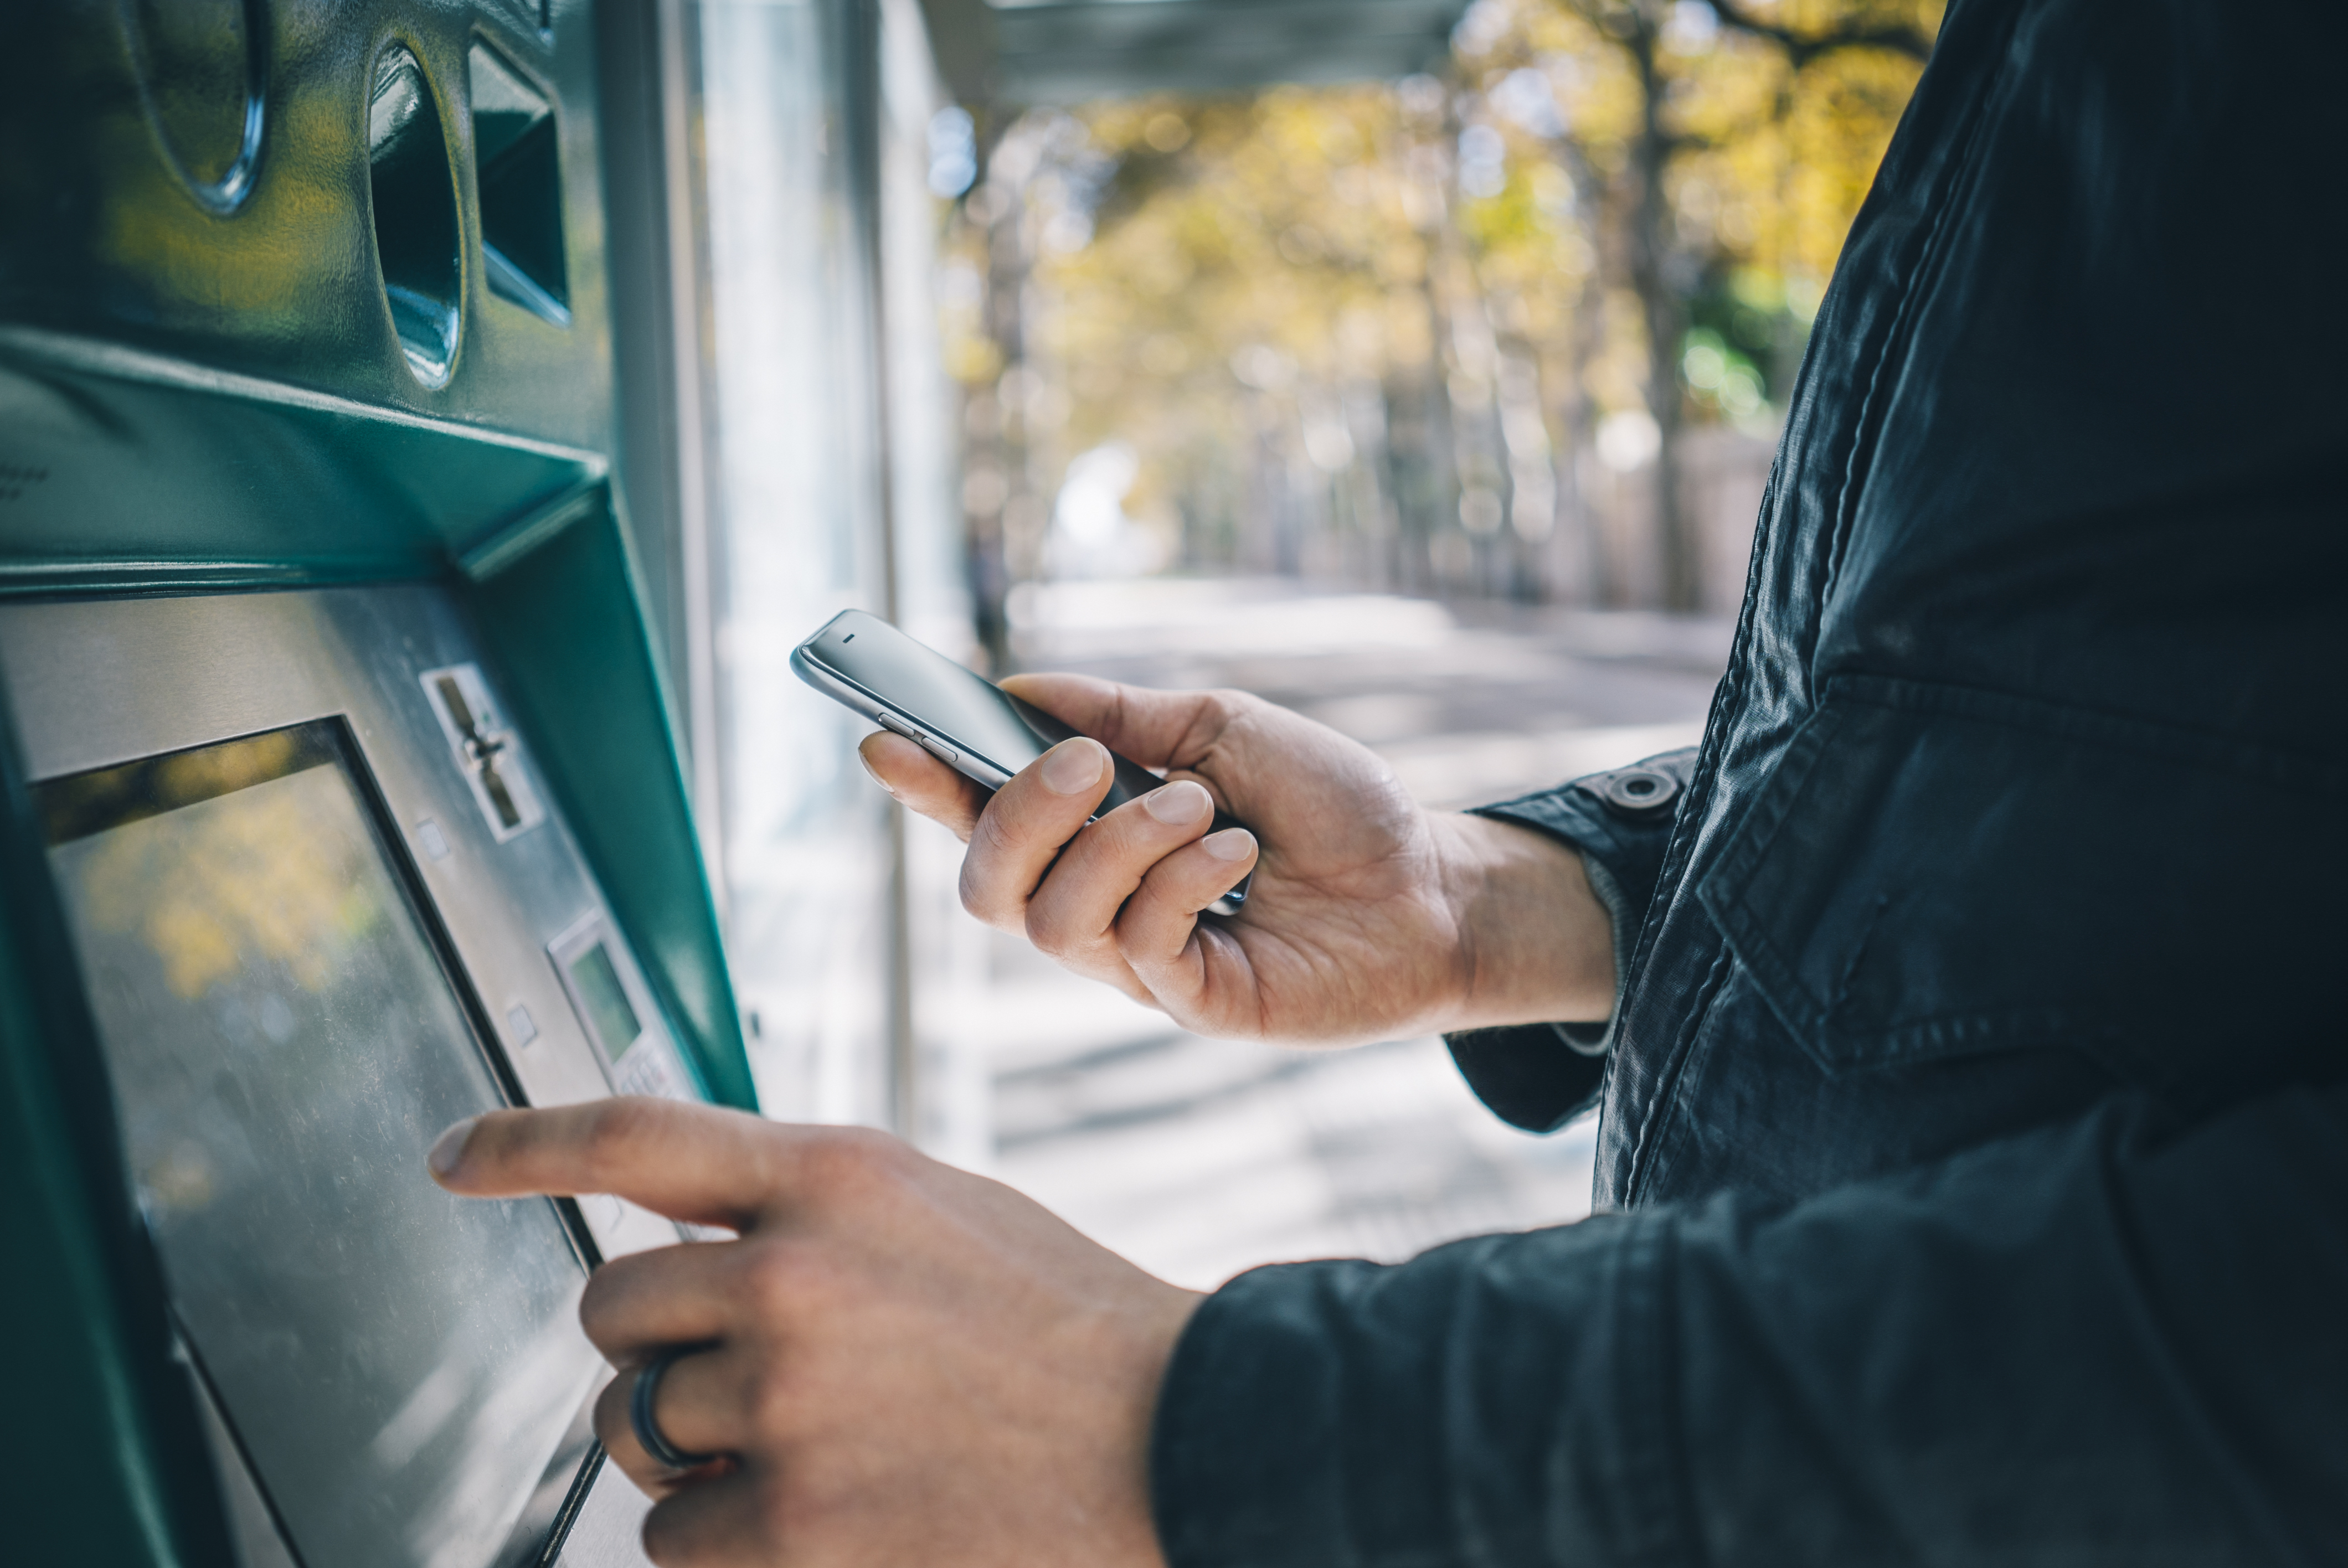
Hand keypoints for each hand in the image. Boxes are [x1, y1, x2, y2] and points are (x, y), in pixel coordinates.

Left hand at [430, 1098, 1198, 1567]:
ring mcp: (786, 1400)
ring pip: (636, 1431)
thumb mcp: (936, 1212)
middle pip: (612, 1311)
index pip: (638, 1135)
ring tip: (826, 1449)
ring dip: (698, 1453)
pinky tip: (832, 1514)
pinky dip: (727, 1540)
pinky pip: (673, 1538)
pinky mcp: (792, 1522)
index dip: (527, 1142)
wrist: (1172, 1438)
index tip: (456, 1157)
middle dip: (658, 1350)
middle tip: (756, 1378)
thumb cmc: (1056, 1326)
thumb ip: (808, 1212)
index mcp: (836, 1176)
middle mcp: (792, 1274)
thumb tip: (682, 1247)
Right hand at [861, 674, 1613, 1044]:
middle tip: (1084, 762)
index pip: (978, 822)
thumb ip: (1125, 714)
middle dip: (1017, 816)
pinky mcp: (1190, 1003)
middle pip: (985, 889)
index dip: (923, 788)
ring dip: (1120, 842)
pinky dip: (1179, 882)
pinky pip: (1136, 947)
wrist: (1430, 883)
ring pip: (1053, 920)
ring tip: (1201, 807)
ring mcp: (1139, 965)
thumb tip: (1022, 686)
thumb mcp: (1223, 728)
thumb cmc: (1330, 808)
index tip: (884, 739)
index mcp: (1091, 837)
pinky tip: (1236, 855)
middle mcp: (1097, 907)